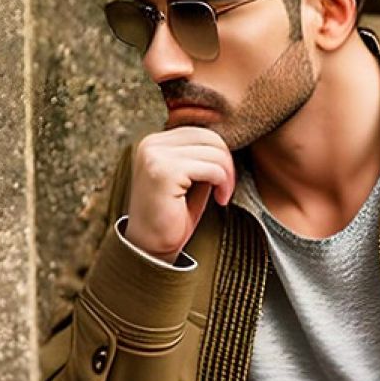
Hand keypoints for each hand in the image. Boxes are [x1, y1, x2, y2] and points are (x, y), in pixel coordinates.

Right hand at [123, 127, 236, 261]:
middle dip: (228, 164)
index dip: (221, 155)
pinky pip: (212, 168)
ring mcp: (156, 155)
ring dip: (227, 176)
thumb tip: (226, 145)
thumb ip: (202, 159)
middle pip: (210, 137)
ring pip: (214, 152)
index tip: (223, 181)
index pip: (201, 132)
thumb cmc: (174, 217)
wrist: (151, 247)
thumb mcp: (191, 181)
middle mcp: (151, 143)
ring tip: (222, 196)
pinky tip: (219, 201)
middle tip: (227, 189)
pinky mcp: (164, 171)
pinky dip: (223, 184)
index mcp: (156, 142)